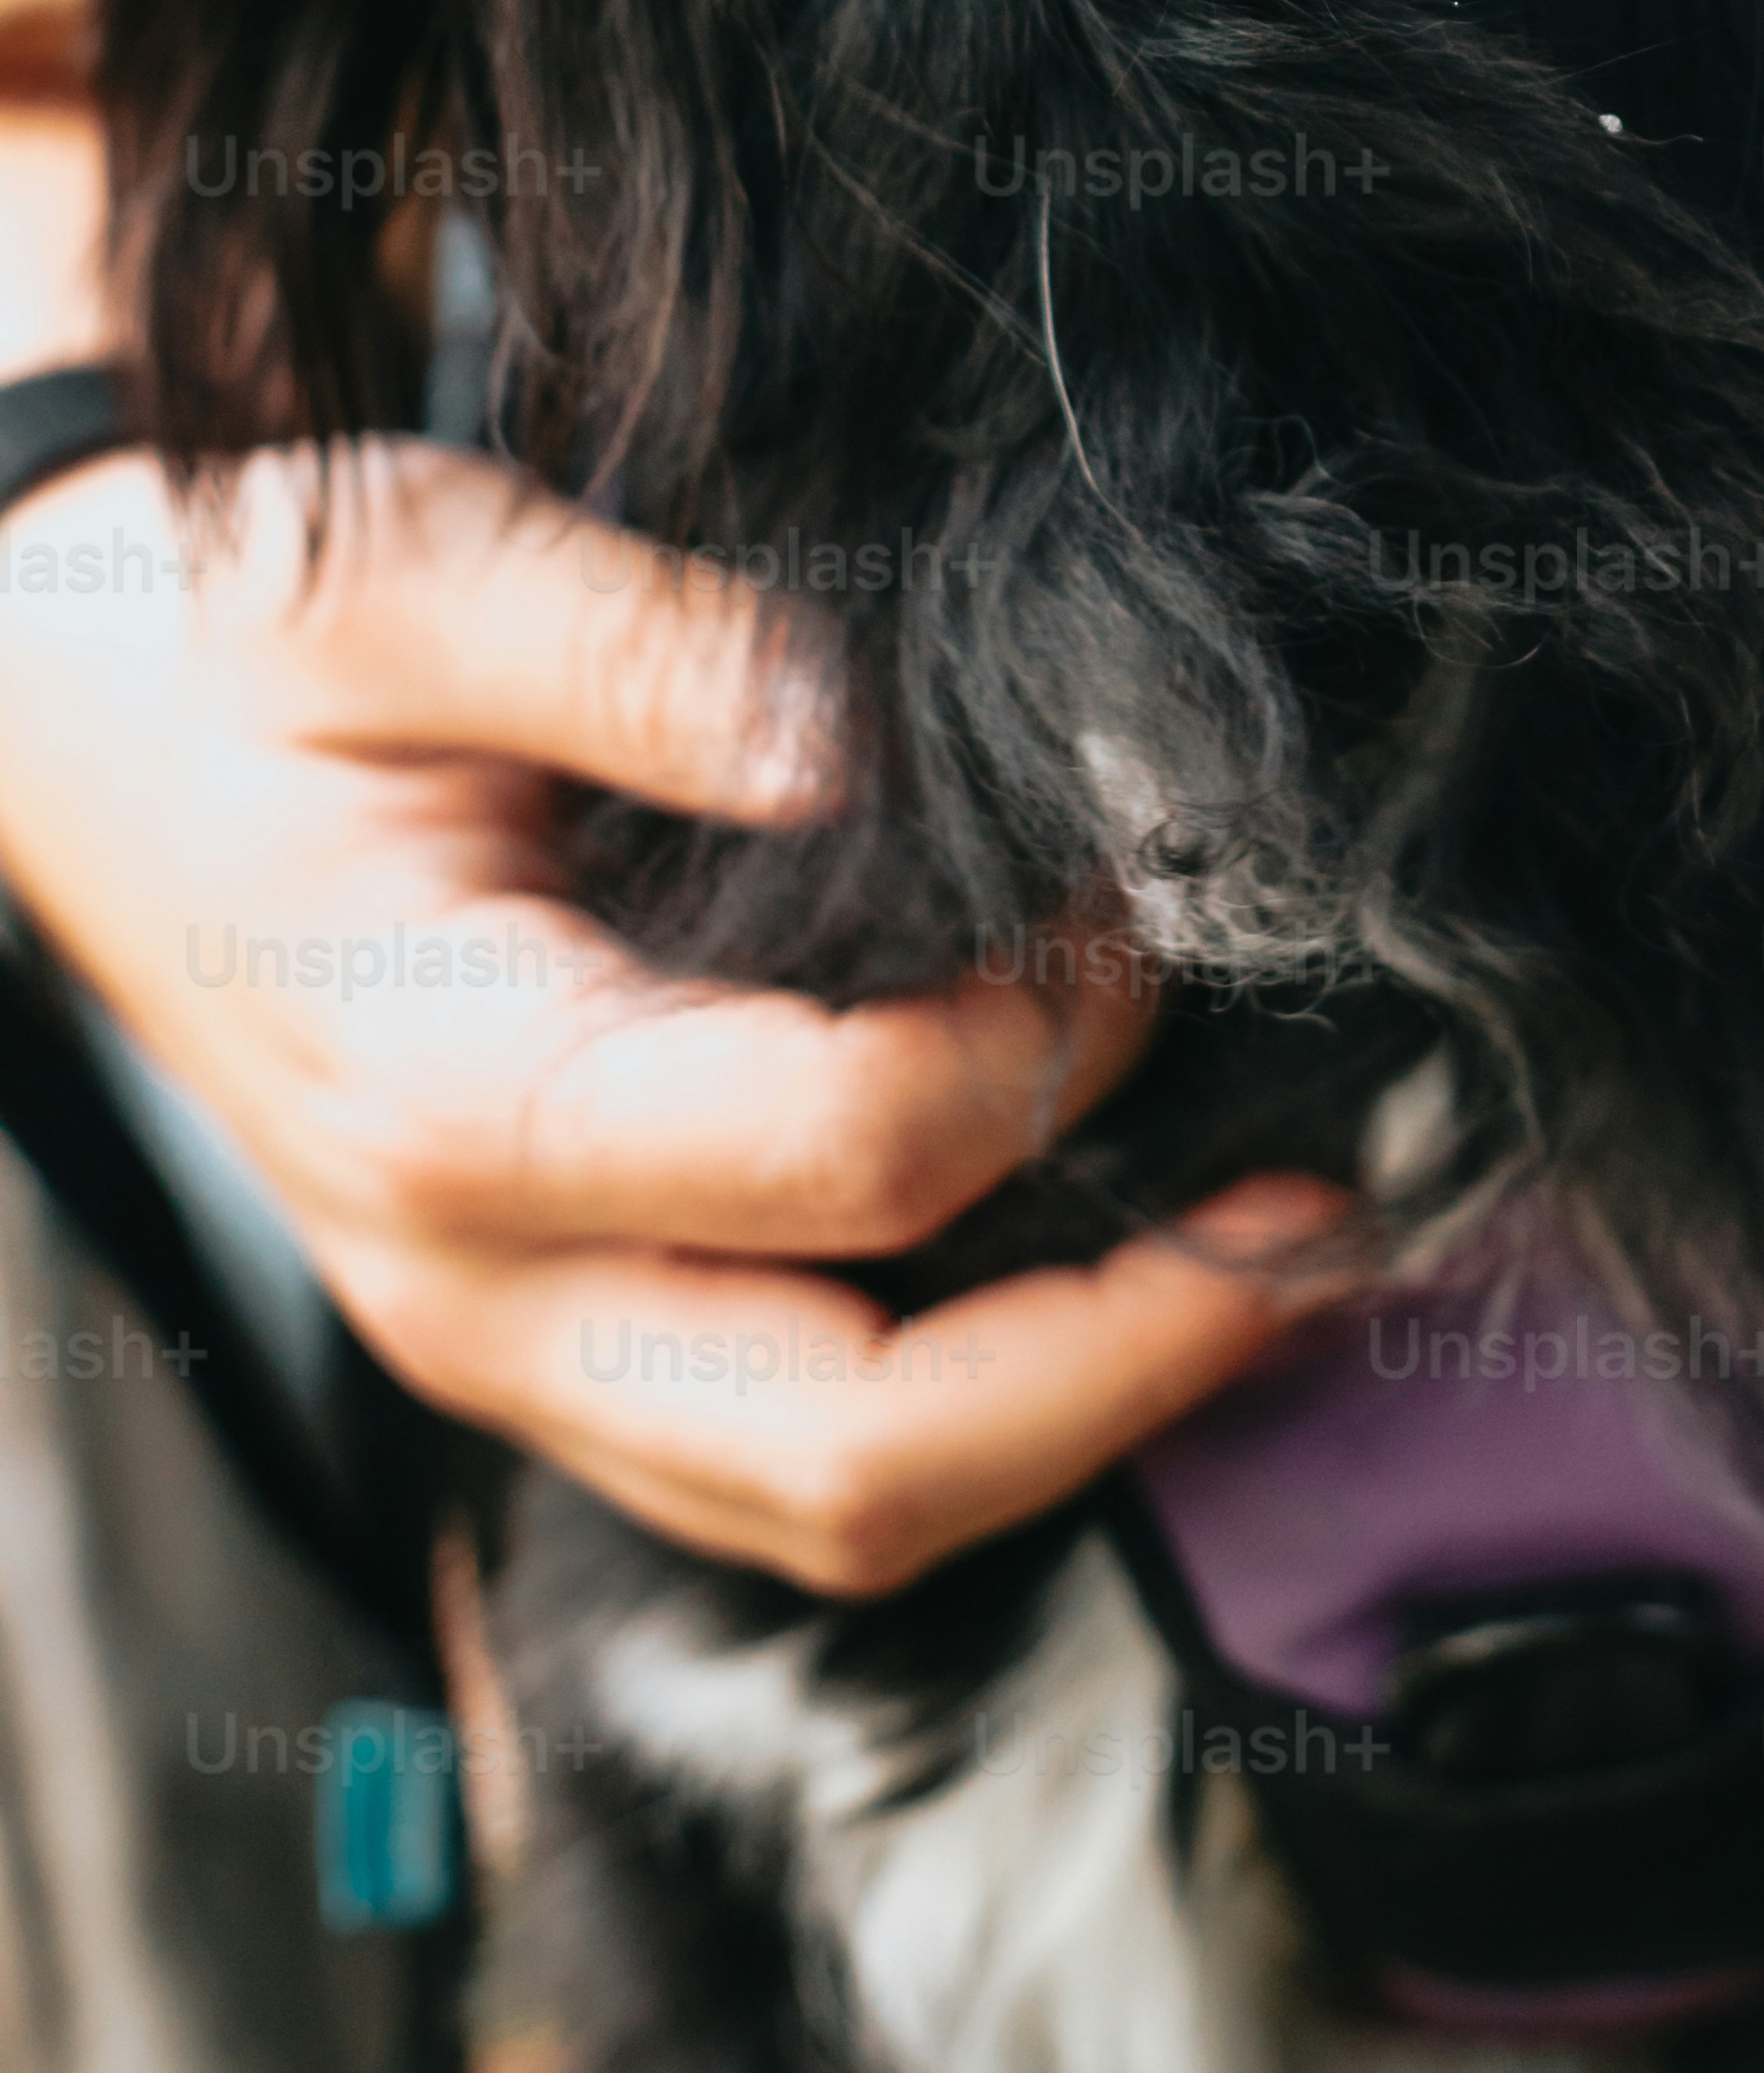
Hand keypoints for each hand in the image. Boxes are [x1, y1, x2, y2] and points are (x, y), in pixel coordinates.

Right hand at [0, 428, 1348, 1588]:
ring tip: (1284, 1253)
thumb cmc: (256, 635)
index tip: (1160, 895)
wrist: (87, 739)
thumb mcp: (402, 562)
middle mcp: (479, 1288)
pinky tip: (1123, 1258)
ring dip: (1087, 1410)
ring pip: (837, 1509)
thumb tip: (860, 734)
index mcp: (452, 1096)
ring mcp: (518, 1349)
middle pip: (857, 1455)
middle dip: (1132, 1355)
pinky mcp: (564, 1343)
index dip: (1051, 1043)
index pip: (844, 1159)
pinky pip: (792, 1461)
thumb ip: (633, 637)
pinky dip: (986, 1396)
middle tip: (1330, 1204)